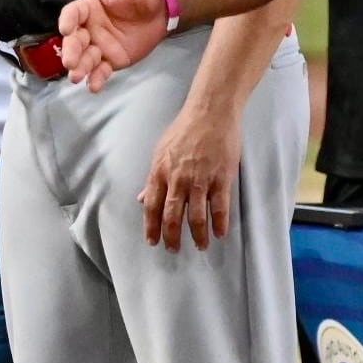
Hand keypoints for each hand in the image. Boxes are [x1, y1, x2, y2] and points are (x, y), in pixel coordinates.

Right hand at [59, 0, 172, 92]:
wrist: (161, 11)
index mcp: (88, 7)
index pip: (73, 13)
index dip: (68, 20)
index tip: (66, 27)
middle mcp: (89, 28)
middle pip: (74, 39)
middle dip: (71, 50)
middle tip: (71, 61)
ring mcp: (98, 46)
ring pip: (85, 58)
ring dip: (80, 68)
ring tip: (77, 77)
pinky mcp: (110, 60)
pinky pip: (101, 71)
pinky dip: (96, 79)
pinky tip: (94, 87)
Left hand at [141, 106, 239, 250]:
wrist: (210, 112)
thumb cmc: (185, 129)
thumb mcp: (160, 151)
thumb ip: (152, 178)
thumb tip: (141, 198)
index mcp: (160, 172)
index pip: (151, 206)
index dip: (151, 227)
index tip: (152, 241)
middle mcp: (178, 179)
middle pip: (172, 216)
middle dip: (172, 237)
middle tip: (173, 250)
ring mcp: (200, 180)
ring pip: (196, 216)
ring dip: (198, 235)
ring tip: (200, 246)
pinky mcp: (221, 178)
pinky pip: (220, 207)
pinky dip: (219, 224)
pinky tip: (219, 234)